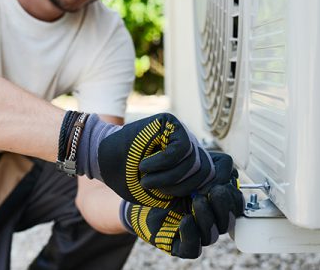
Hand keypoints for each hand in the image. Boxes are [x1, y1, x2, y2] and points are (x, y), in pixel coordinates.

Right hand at [96, 113, 214, 207]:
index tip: (192, 198)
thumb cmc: (131, 179)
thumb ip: (185, 193)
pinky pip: (180, 149)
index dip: (209, 187)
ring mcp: (181, 132)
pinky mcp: (169, 122)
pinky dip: (161, 164)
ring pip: (193, 161)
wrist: (103, 160)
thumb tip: (211, 194)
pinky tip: (144, 166)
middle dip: (181, 188)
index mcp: (191, 162)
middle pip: (205, 171)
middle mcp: (190, 145)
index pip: (216, 174)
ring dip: (168, 178)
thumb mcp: (162, 194)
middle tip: (156, 190)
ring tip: (146, 180)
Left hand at [120, 153, 243, 258]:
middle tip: (215, 190)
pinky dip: (192, 235)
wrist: (138, 192)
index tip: (222, 182)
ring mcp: (195, 234)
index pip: (236, 206)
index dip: (233, 196)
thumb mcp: (192, 167)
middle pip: (228, 222)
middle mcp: (209, 221)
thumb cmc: (167, 178)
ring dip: (207, 217)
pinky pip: (193, 249)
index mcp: (215, 203)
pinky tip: (186, 220)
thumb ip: (213, 167)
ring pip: (212, 236)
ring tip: (197, 199)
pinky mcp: (180, 246)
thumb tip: (230, 173)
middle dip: (224, 206)